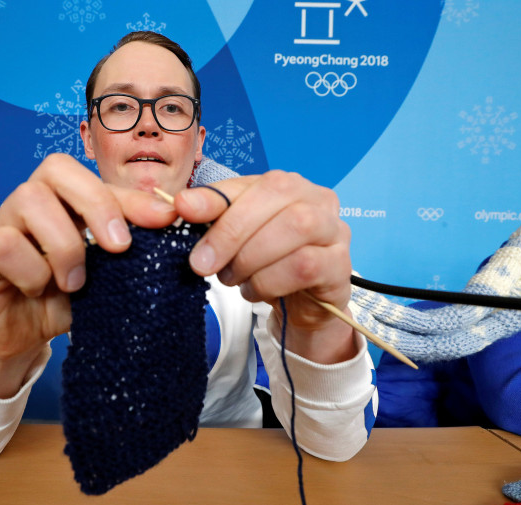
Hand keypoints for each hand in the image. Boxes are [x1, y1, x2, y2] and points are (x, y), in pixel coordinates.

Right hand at [0, 154, 177, 396]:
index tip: (164, 219)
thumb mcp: (104, 274)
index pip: (95, 179)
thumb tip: (168, 219)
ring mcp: (0, 223)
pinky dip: (30, 269)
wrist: (23, 339)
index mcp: (65, 201)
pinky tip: (37, 289)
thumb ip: (127, 247)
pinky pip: (2, 242)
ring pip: (28, 199)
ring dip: (63, 245)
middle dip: (96, 204)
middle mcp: (31, 202)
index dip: (130, 196)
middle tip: (119, 247)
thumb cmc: (65, 299)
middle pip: (55, 168)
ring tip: (75, 282)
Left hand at [173, 171, 356, 363]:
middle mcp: (316, 199)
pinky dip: (270, 280)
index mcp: (287, 185)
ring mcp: (334, 230)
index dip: (215, 196)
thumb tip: (180, 203)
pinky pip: (306, 265)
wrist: (299, 305)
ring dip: (252, 258)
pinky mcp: (340, 265)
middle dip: (230, 231)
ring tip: (232, 278)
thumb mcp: (234, 239)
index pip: (250, 182)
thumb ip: (212, 217)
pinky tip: (255, 290)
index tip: (182, 209)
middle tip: (202, 263)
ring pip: (295, 227)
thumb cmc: (266, 263)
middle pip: (275, 197)